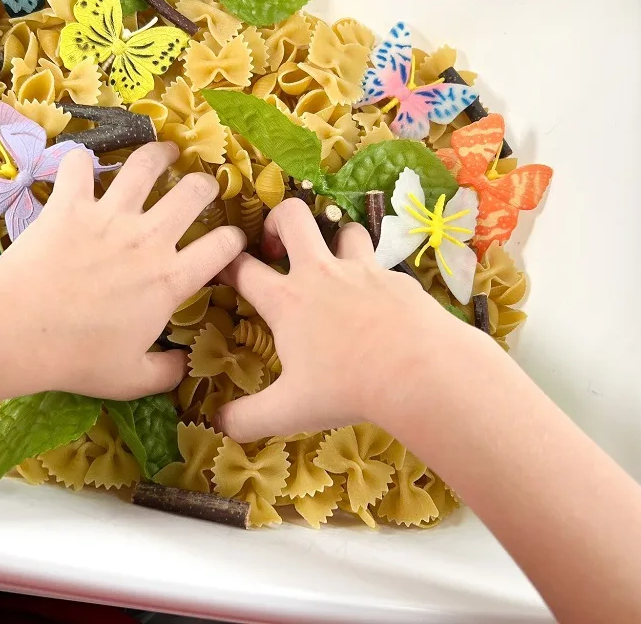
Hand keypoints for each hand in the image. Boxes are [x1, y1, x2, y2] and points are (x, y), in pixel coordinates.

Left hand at [0, 141, 245, 399]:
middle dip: (206, 184)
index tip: (232, 240)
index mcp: (171, 279)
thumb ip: (166, 372)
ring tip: (165, 152)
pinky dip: (81, 161)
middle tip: (203, 186)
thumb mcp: (132, 379)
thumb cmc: (78, 358)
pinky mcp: (71, 204)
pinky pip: (79, 166)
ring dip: (159, 154)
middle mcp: (149, 238)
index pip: (222, 248)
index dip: (234, 240)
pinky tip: (83, 164)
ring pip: (145, 166)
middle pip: (193, 193)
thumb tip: (183, 365)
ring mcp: (110, 216)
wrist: (19, 329)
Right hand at [215, 198, 496, 442]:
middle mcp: (322, 274)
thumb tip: (219, 424)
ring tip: (335, 267)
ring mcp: (363, 270)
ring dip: (336, 241)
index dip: (224, 262)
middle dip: (278, 220)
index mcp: (288, 300)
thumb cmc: (348, 388)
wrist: (420, 371)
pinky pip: (383, 267)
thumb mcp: (289, 411)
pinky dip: (377, 279)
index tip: (219, 265)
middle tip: (279, 247)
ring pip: (345, 230)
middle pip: (292, 216)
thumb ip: (248, 419)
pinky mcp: (398, 279)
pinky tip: (382, 304)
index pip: (242, 268)